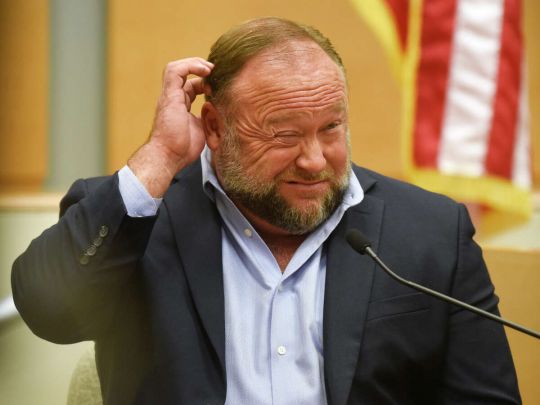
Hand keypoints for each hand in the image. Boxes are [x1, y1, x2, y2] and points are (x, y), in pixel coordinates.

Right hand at [128, 58, 213, 196]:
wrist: (169, 156)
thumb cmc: (183, 148)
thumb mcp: (202, 129)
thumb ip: (207, 118)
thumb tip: (218, 112)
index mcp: (180, 106)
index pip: (191, 86)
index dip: (205, 82)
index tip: (220, 85)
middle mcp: (173, 98)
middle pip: (184, 75)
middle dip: (201, 69)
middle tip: (218, 72)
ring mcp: (170, 96)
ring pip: (177, 68)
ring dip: (195, 64)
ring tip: (210, 68)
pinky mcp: (169, 95)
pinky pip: (175, 71)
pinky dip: (190, 66)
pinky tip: (205, 70)